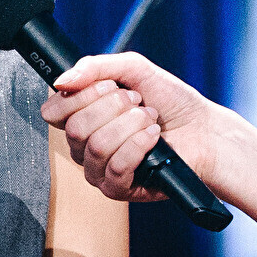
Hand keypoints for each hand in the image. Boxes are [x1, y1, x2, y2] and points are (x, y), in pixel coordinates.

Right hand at [42, 52, 222, 203]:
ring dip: (131, 125)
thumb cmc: (171, 102)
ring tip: (150, 120)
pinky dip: (138, 146)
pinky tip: (153, 138)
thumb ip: (95, 67)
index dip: (80, 95)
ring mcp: (99, 170)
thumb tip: (61, 81)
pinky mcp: (119, 189)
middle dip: (113, 107)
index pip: (53, 112)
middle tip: (137, 103)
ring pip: (96, 147)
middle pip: (75, 128)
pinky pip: (115, 168)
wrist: (204, 130)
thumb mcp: (134, 70)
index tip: (111, 86)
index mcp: (82, 118)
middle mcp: (84, 146)